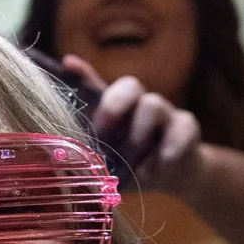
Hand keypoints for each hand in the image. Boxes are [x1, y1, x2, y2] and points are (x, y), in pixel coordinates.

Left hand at [63, 55, 204, 194]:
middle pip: (129, 85)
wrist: (169, 177)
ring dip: (140, 134)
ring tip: (135, 162)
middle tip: (103, 131)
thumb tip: (57, 147)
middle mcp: (138, 103)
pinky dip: (170, 147)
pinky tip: (159, 165)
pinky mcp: (186, 126)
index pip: (97, 85)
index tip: (68, 66)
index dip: (83, 73)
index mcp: (115, 109)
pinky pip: (182, 126)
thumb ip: (87, 148)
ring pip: (154, 104)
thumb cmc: (130, 164)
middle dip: (114, 104)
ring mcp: (165, 112)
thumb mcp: (105, 160)